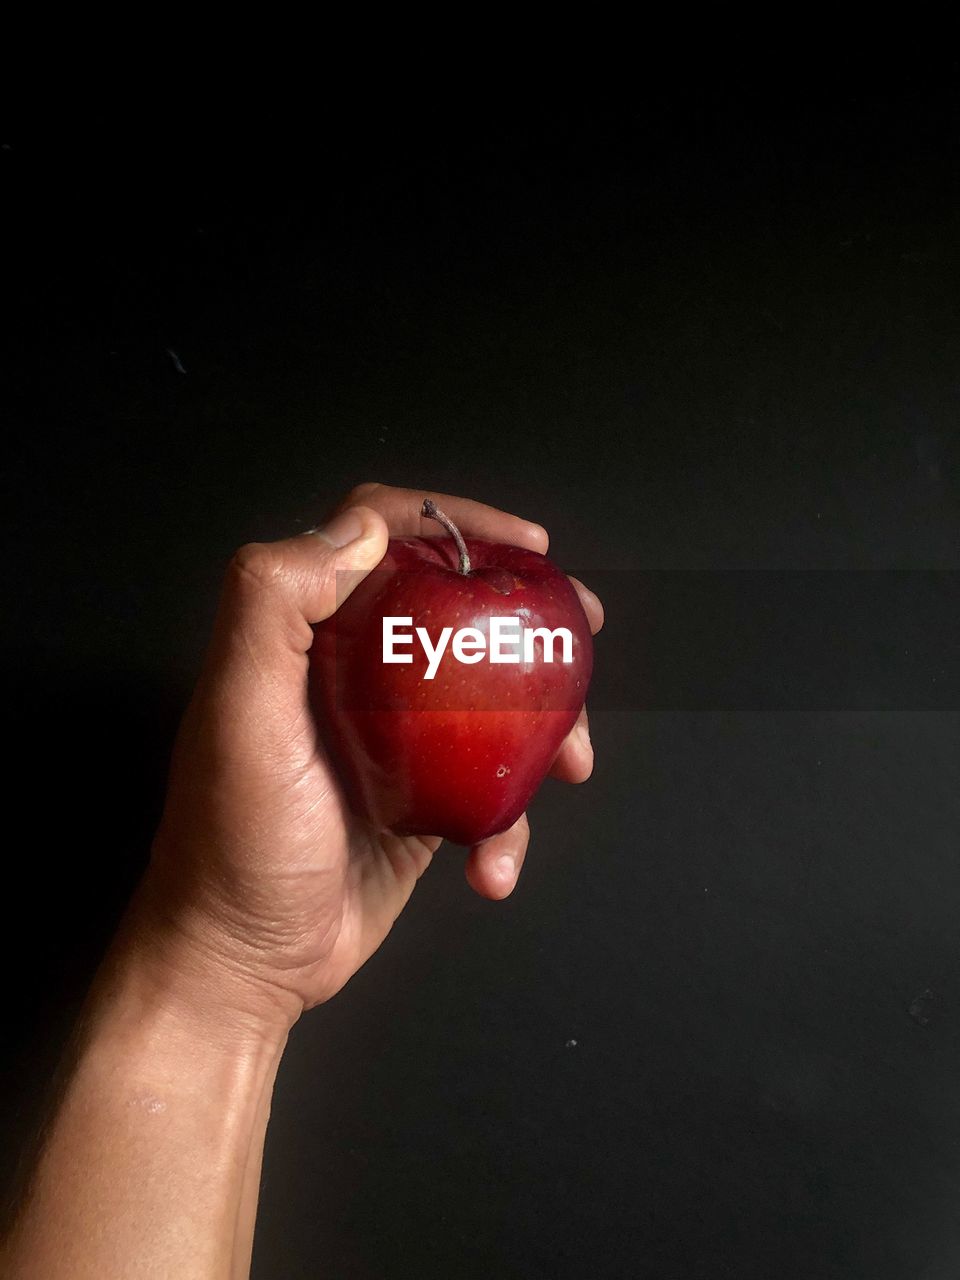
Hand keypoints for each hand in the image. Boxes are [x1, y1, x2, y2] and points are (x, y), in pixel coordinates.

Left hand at [136, 484, 603, 1026]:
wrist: (242, 966)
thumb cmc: (231, 846)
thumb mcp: (239, 718)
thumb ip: (273, 608)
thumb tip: (357, 530)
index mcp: (307, 640)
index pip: (376, 539)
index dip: (450, 522)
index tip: (523, 545)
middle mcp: (353, 677)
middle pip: (454, 611)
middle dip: (527, 614)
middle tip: (580, 628)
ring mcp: (395, 741)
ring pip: (490, 696)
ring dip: (545, 724)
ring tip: (573, 762)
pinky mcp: (424, 802)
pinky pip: (491, 787)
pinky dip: (509, 824)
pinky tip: (492, 863)